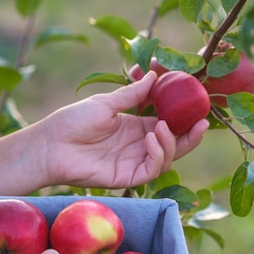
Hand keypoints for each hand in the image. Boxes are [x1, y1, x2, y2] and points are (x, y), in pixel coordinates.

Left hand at [32, 71, 208, 188]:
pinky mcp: (128, 177)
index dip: (184, 118)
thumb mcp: (106, 103)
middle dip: (191, 136)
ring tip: (161, 127)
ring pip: (168, 158)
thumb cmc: (72, 121)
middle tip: (202, 123)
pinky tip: (151, 138)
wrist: (50, 145)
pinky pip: (153, 169)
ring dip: (172, 142)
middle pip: (175, 144)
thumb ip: (132, 94)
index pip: (168, 124)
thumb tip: (155, 75)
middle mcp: (139, 145)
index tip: (197, 106)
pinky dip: (158, 154)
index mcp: (135, 127)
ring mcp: (134, 162)